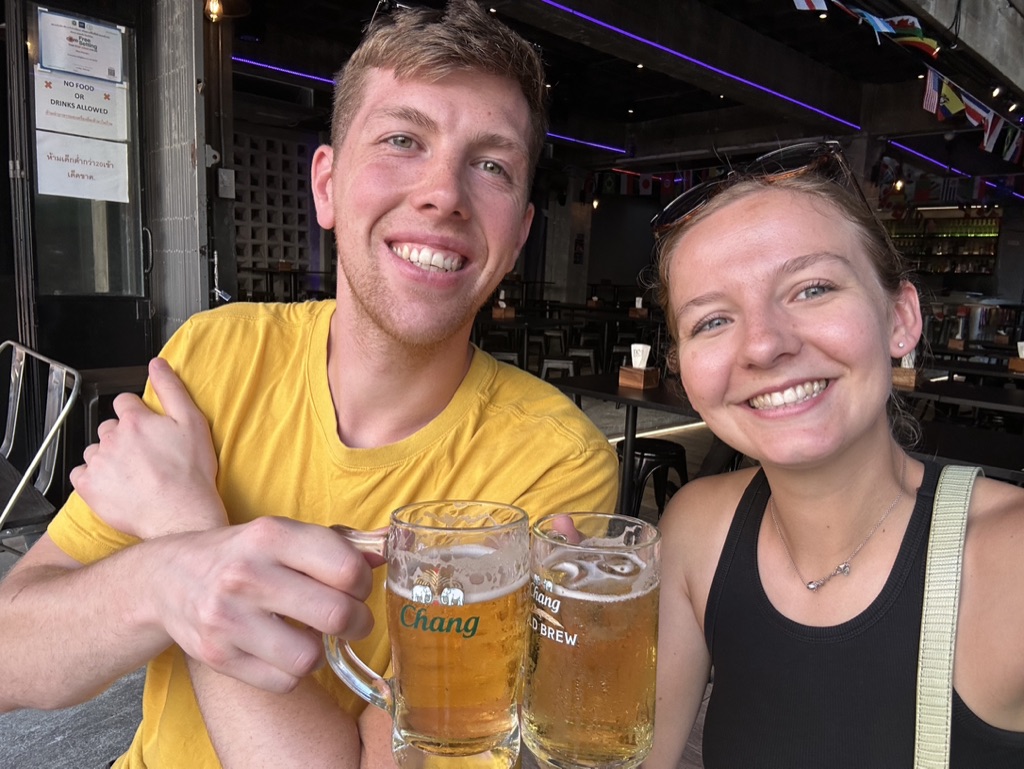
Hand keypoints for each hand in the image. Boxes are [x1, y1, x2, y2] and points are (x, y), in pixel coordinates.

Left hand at [70, 357, 226, 538]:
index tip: (146, 429)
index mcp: (135, 420)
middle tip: (143, 456)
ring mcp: (98, 462)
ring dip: (107, 457)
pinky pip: (81, 474)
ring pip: (95, 450)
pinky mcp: (89, 486)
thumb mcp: (193, 423)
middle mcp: (112, 437)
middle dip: (122, 437)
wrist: (180, 514)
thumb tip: (157, 364)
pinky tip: (115, 485)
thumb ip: (172, 389)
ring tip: (130, 473)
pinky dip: (93, 478)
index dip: (137, 414)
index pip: (124, 403)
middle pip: (109, 427)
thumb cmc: (190, 473)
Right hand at [154, 517, 376, 692]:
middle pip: (336, 614)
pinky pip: (284, 681)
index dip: (364, 582)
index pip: (348, 568)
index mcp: (270, 535)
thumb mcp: (284, 534)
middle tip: (351, 619)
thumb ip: (339, 543)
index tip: (356, 586)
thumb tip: (387, 550)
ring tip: (313, 635)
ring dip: (322, 650)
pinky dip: (294, 671)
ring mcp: (228, 619)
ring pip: (311, 657)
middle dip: (357, 621)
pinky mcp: (217, 656)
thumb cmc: (242, 555)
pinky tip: (284, 648)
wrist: (167, 578)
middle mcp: (246, 574)